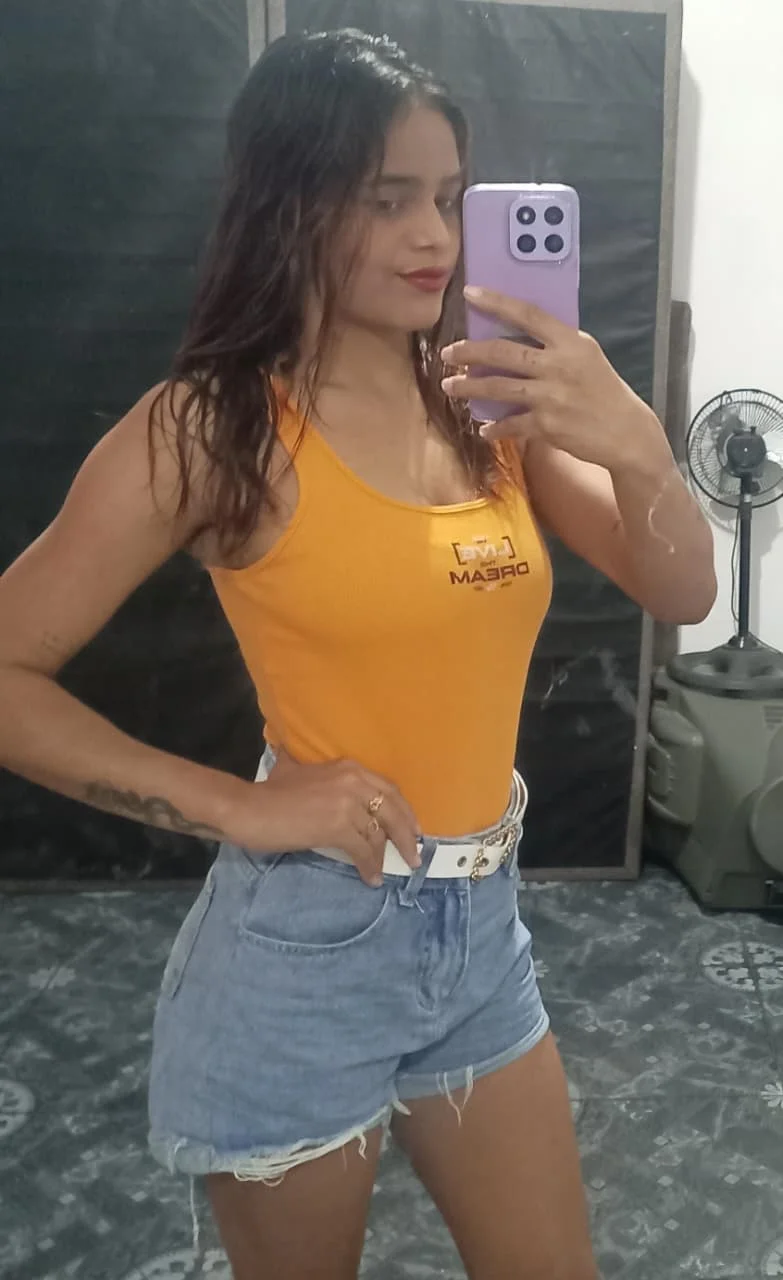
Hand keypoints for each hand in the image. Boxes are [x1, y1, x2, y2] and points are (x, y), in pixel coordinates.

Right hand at [228, 746, 422, 886]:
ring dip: (385, 856)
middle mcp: (353, 781)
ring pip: (378, 834)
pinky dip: (370, 866)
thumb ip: (316, 771)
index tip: (413, 827)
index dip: (403, 811)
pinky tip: (370, 877)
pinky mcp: (337, 826)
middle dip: (406, 835)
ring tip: (386, 871)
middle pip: (392, 810)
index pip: (388, 789)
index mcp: (348, 767)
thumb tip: (307, 766)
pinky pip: (363, 850)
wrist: (249, 808)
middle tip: (415, 854)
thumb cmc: (269, 793)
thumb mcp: (299, 771)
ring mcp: (346, 803)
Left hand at [441, 286, 663, 471]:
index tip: (469, 293)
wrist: (626, 432)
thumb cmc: (604, 391)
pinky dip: (494, 428)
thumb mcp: (586, 357)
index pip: (528, 314)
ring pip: (499, 388)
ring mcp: (551, 396)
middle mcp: (559, 365)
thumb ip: (556, 346)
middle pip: (503, 352)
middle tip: (448, 353)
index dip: (496, 302)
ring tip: (450, 387)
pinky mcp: (547, 425)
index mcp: (570, 342)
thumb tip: (517, 337)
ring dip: (470, 387)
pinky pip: (510, 424)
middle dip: (469, 352)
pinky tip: (484, 429)